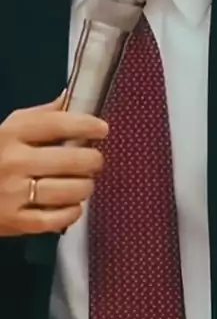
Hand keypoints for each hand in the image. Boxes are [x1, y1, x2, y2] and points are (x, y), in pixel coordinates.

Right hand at [0, 92, 107, 236]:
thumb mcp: (12, 128)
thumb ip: (44, 115)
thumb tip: (72, 97)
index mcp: (13, 134)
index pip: (57, 124)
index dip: (86, 125)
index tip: (102, 129)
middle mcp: (13, 162)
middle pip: (69, 160)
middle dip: (93, 160)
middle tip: (95, 161)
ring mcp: (12, 193)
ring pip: (68, 190)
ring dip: (86, 187)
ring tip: (85, 183)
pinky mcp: (15, 221)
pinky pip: (56, 219)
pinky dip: (72, 212)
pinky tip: (73, 205)